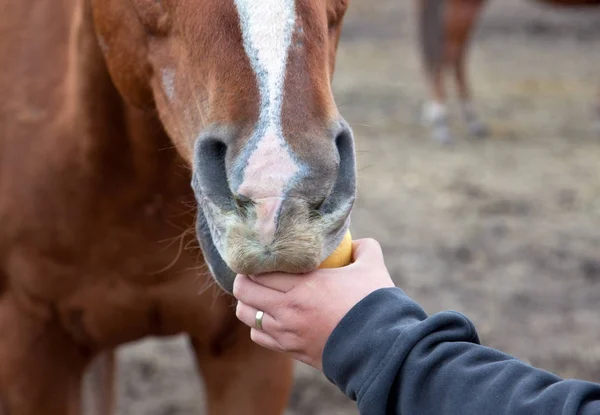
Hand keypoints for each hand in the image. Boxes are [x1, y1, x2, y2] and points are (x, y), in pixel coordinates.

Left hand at [233, 238, 394, 369]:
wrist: (382, 349)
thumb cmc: (376, 305)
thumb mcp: (372, 267)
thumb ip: (363, 248)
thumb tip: (354, 242)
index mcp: (304, 285)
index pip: (258, 270)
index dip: (254, 261)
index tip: (260, 255)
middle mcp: (288, 309)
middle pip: (244, 290)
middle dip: (245, 278)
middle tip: (254, 272)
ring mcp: (287, 332)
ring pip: (246, 315)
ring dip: (248, 302)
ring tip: (259, 295)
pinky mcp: (291, 349)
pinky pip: (259, 336)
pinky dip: (259, 325)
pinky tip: (271, 317)